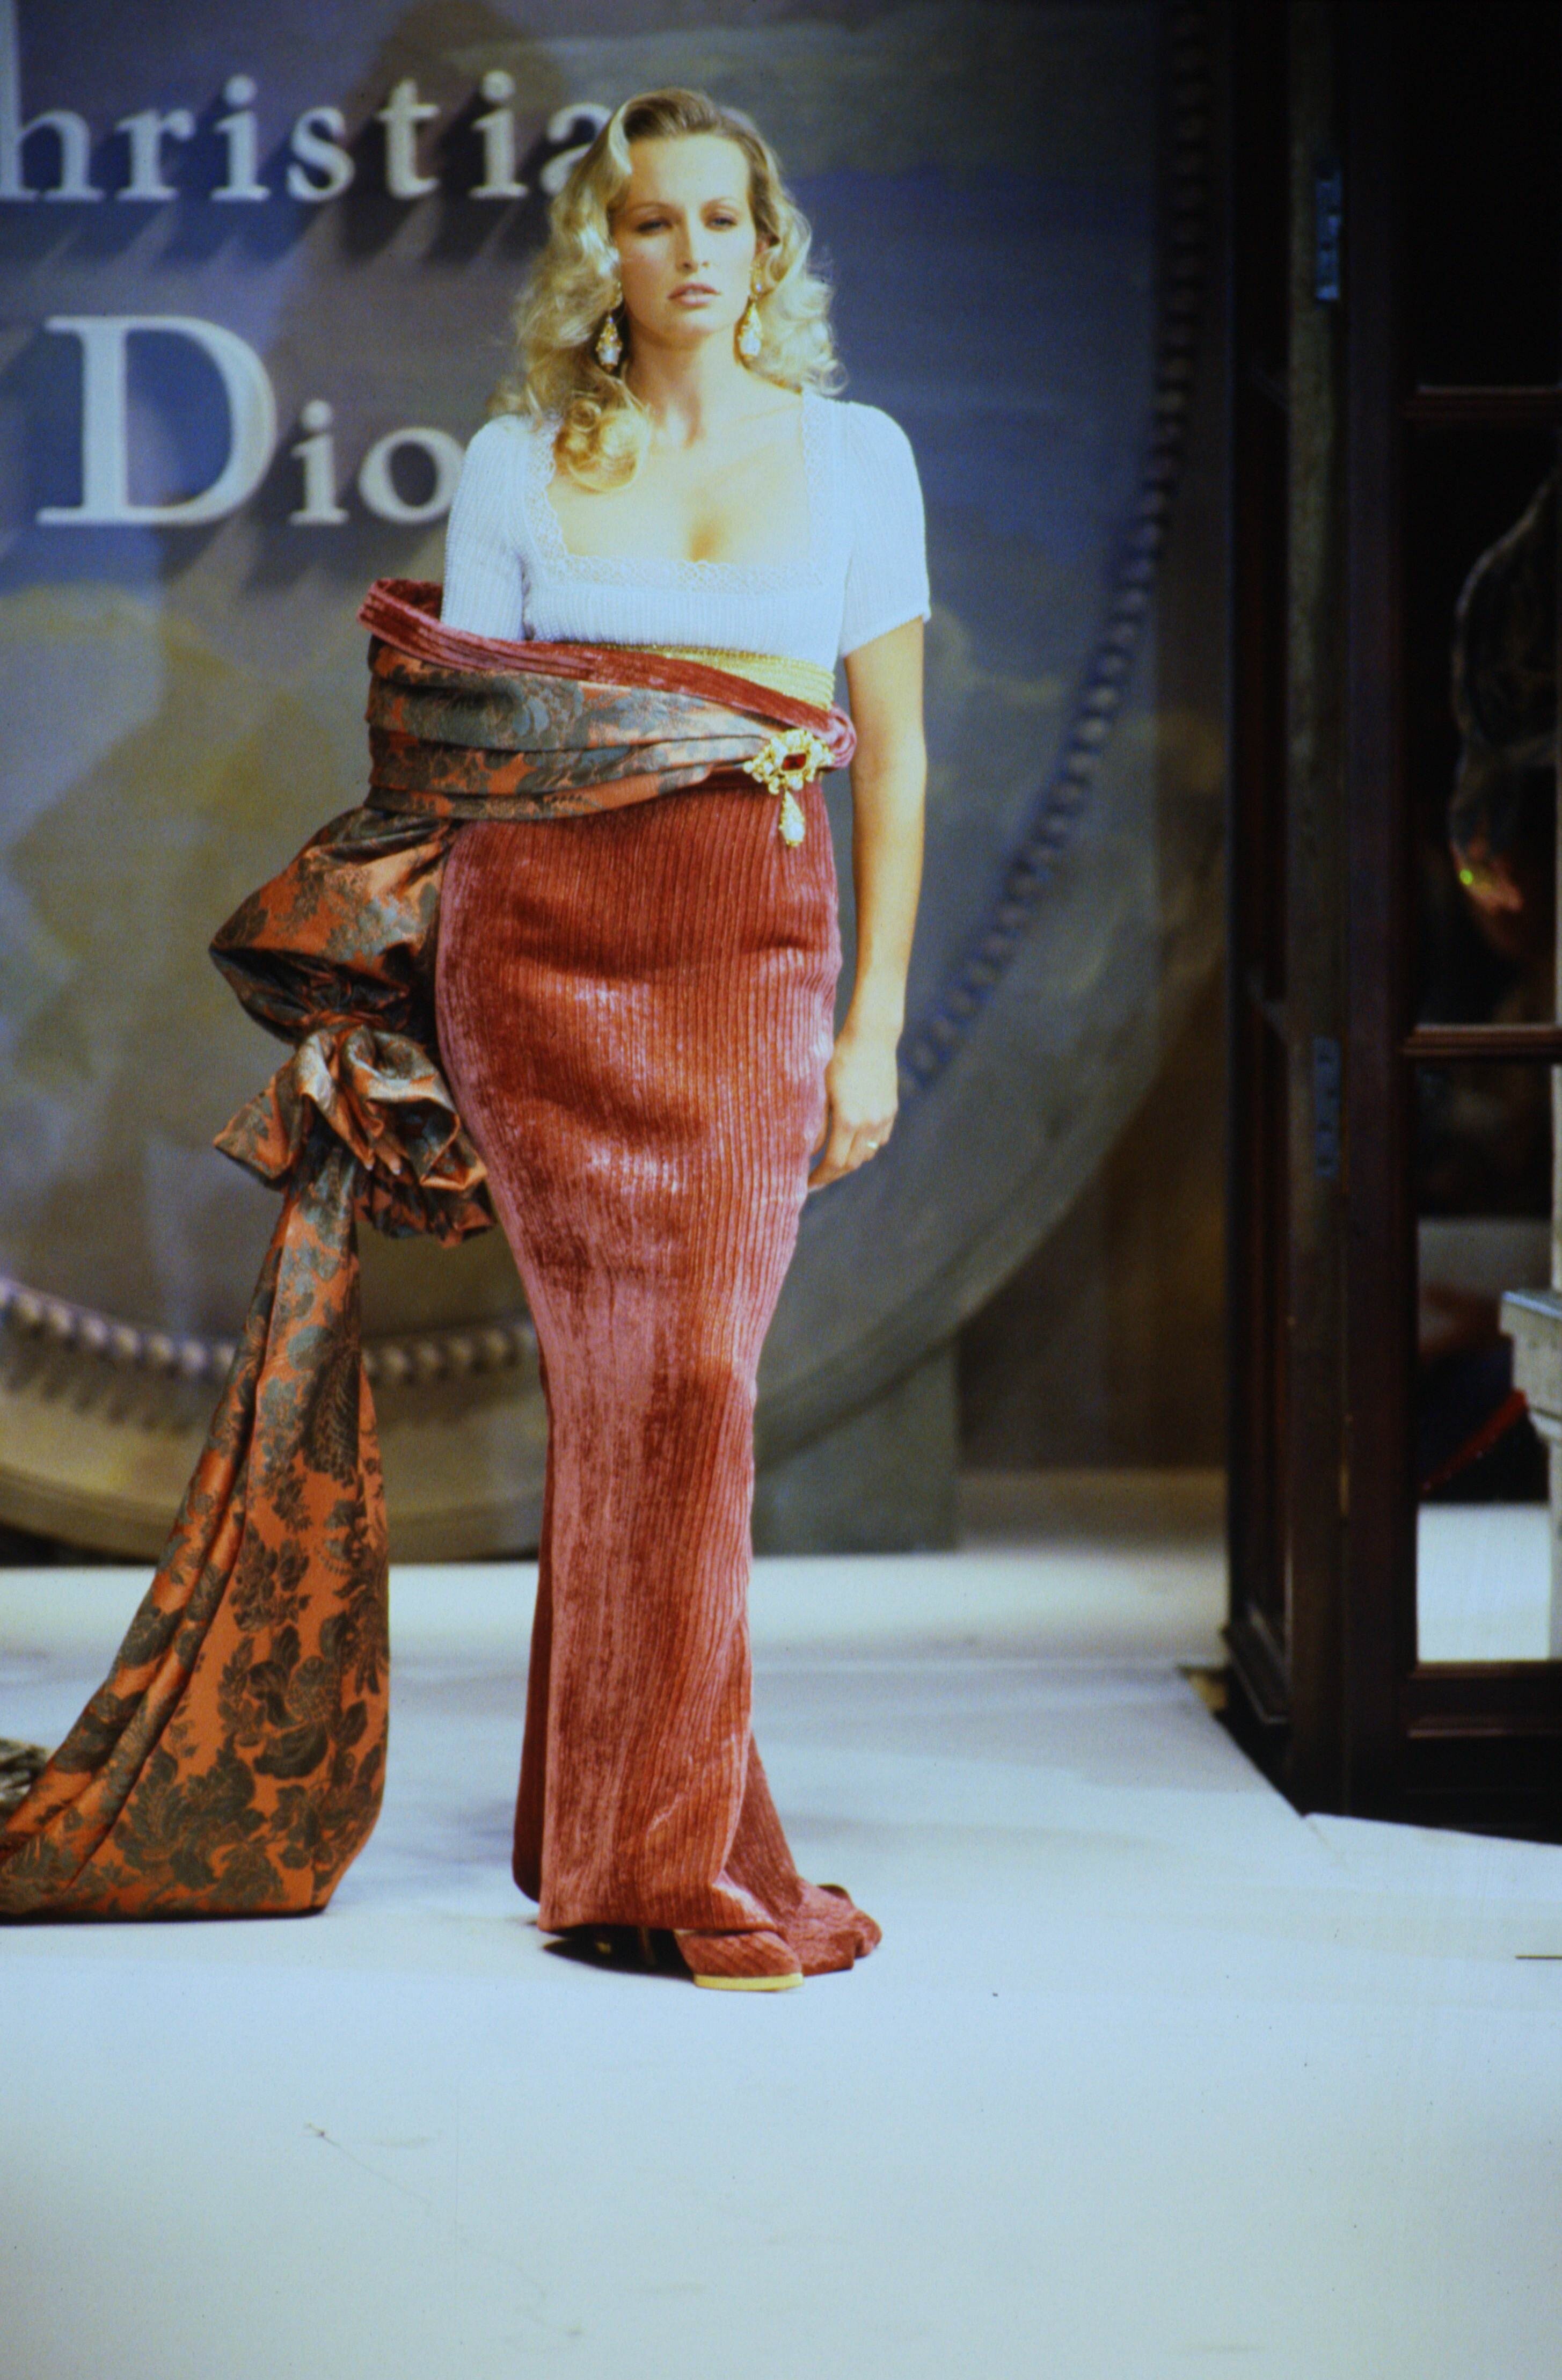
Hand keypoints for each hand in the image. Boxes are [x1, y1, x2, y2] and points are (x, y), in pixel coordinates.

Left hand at [807, 1022, 898, 1189]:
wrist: (872, 1037)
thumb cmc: (838, 1059)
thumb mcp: (820, 1090)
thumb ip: (816, 1124)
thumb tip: (809, 1152)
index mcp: (848, 1119)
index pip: (834, 1162)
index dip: (820, 1176)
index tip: (807, 1182)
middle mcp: (869, 1123)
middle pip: (852, 1164)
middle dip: (833, 1174)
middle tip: (817, 1178)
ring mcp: (883, 1117)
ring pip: (867, 1153)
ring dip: (850, 1160)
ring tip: (832, 1160)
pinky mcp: (891, 1110)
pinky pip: (879, 1139)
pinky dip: (865, 1146)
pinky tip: (852, 1141)